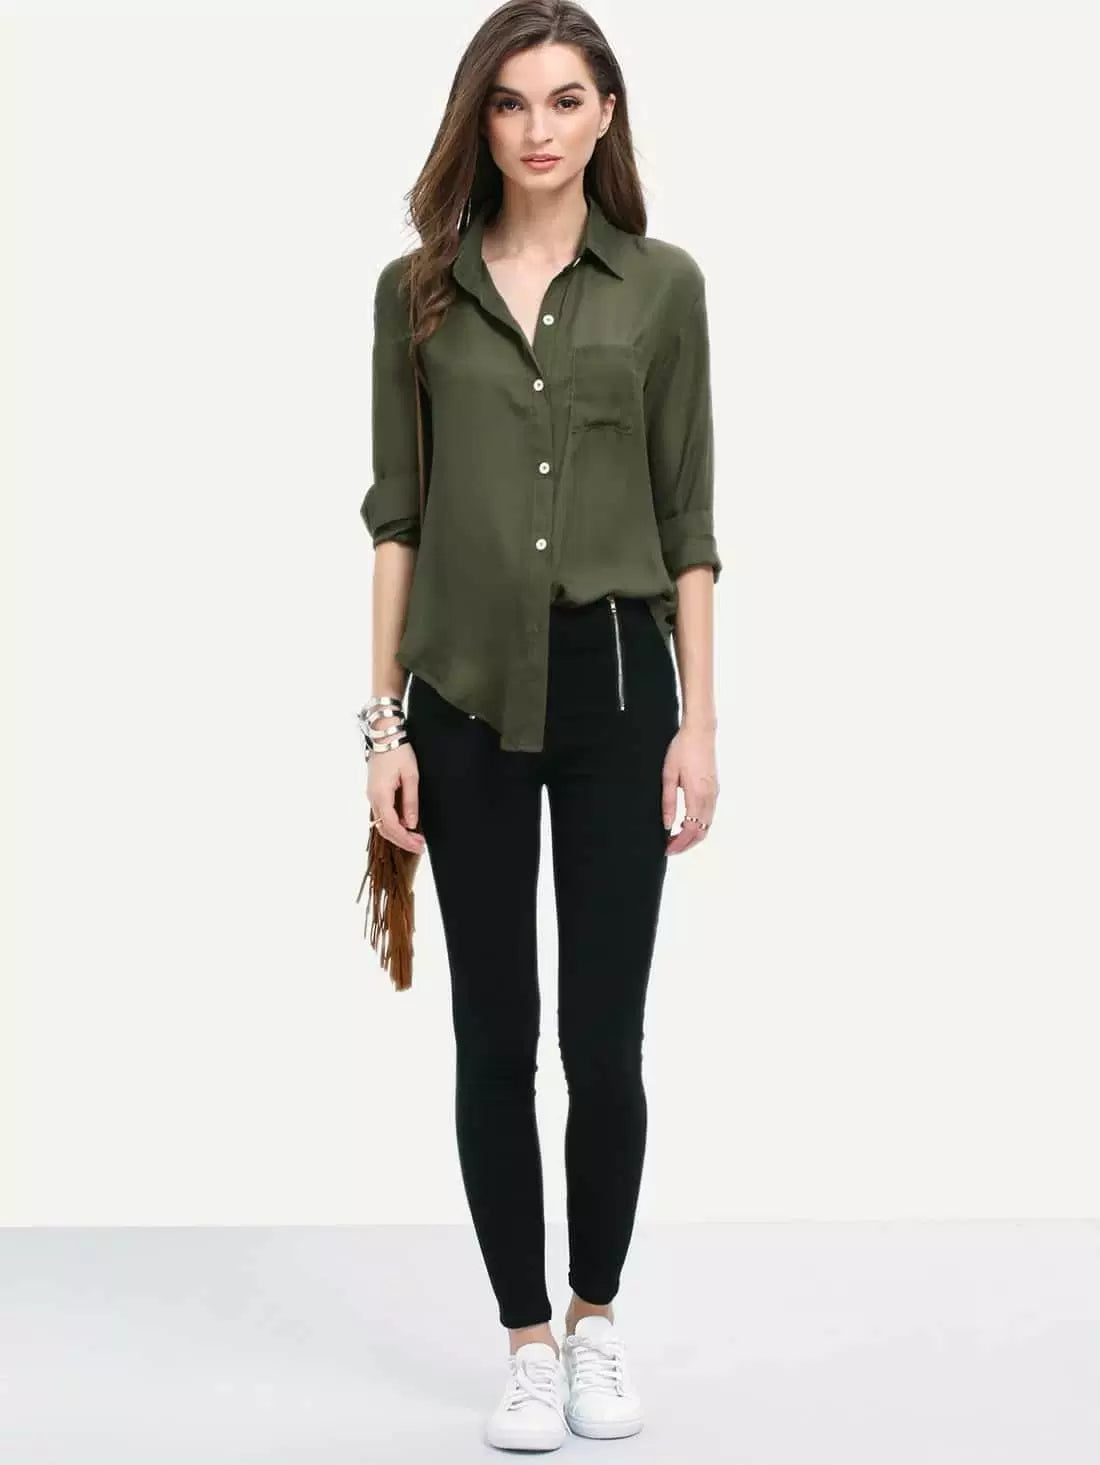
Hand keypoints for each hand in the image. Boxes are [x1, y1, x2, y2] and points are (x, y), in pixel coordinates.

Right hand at [366, 743, 425, 854]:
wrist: (384, 736)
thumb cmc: (398, 752)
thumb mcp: (411, 775)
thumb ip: (411, 801)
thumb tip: (411, 823)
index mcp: (381, 795)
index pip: (391, 826)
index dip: (405, 839)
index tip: (419, 845)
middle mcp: (372, 798)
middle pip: (384, 829)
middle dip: (402, 840)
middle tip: (419, 846)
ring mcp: (372, 796)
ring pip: (382, 823)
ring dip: (397, 833)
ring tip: (415, 838)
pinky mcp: (375, 792)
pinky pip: (382, 814)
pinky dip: (393, 823)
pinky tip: (406, 824)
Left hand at [661, 723, 717, 854]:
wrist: (700, 731)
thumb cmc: (682, 749)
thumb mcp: (668, 775)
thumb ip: (668, 802)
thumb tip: (667, 824)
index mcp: (698, 795)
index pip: (691, 830)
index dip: (680, 844)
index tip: (666, 849)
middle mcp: (710, 797)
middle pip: (702, 832)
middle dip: (686, 844)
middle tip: (669, 848)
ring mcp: (714, 793)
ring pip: (707, 825)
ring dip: (693, 836)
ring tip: (674, 838)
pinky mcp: (714, 789)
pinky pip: (709, 815)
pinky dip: (699, 825)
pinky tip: (686, 824)